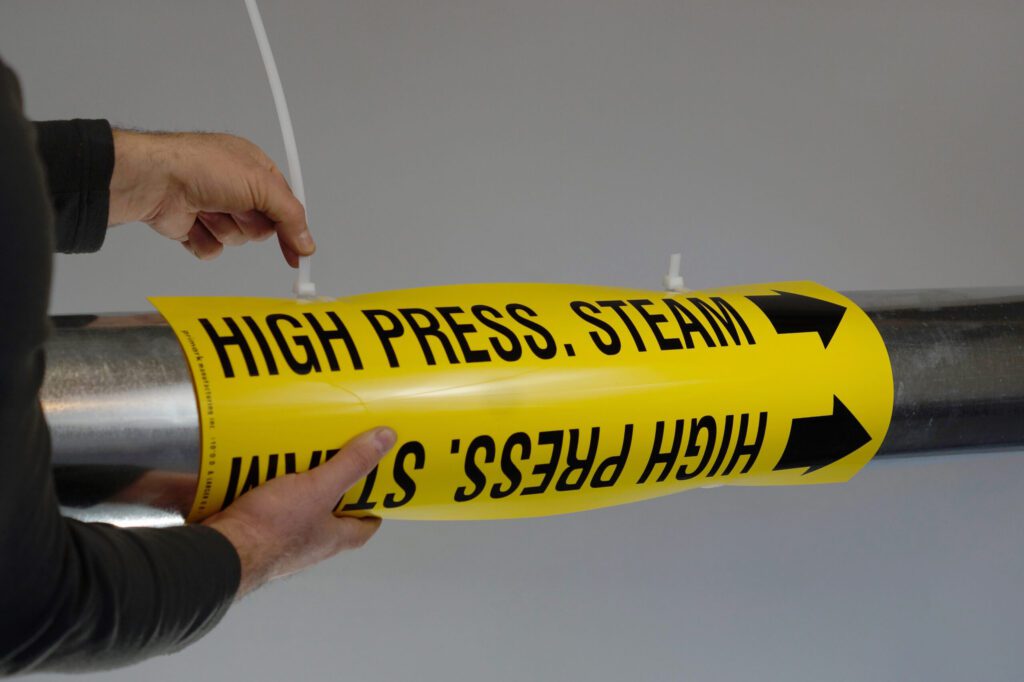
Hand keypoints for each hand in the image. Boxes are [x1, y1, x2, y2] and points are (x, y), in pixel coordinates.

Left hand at [108, 129, 314, 266]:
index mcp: (254, 168)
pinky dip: (203, 239)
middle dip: (249, 222)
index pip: (285, 204)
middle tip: (235, 207)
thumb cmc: (201, 166)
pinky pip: (212, 249)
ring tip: (207, 208)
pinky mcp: (194, 226)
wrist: (153, 180)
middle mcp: (235, 187)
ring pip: (237, 239)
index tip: (301, 250)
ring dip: (224, 228)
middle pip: (263, 226)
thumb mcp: (261, 185)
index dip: (293, 226)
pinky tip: (191, 220)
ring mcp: (214, 207)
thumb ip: (290, 216)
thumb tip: (307, 242)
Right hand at [203, 427, 394, 597]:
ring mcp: (277, 538)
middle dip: (328, 485)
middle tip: (330, 455)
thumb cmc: (271, 532)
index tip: (375, 488)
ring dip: (293, 482)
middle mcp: (307, 543)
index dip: (371, 509)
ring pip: (293, 505)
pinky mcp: (250, 529)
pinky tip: (256, 464)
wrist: (219, 551)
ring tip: (293, 452)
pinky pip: (261, 503)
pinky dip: (261, 484)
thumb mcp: (319, 489)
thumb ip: (351, 465)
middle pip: (326, 511)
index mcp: (331, 538)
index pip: (363, 527)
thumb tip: (385, 441)